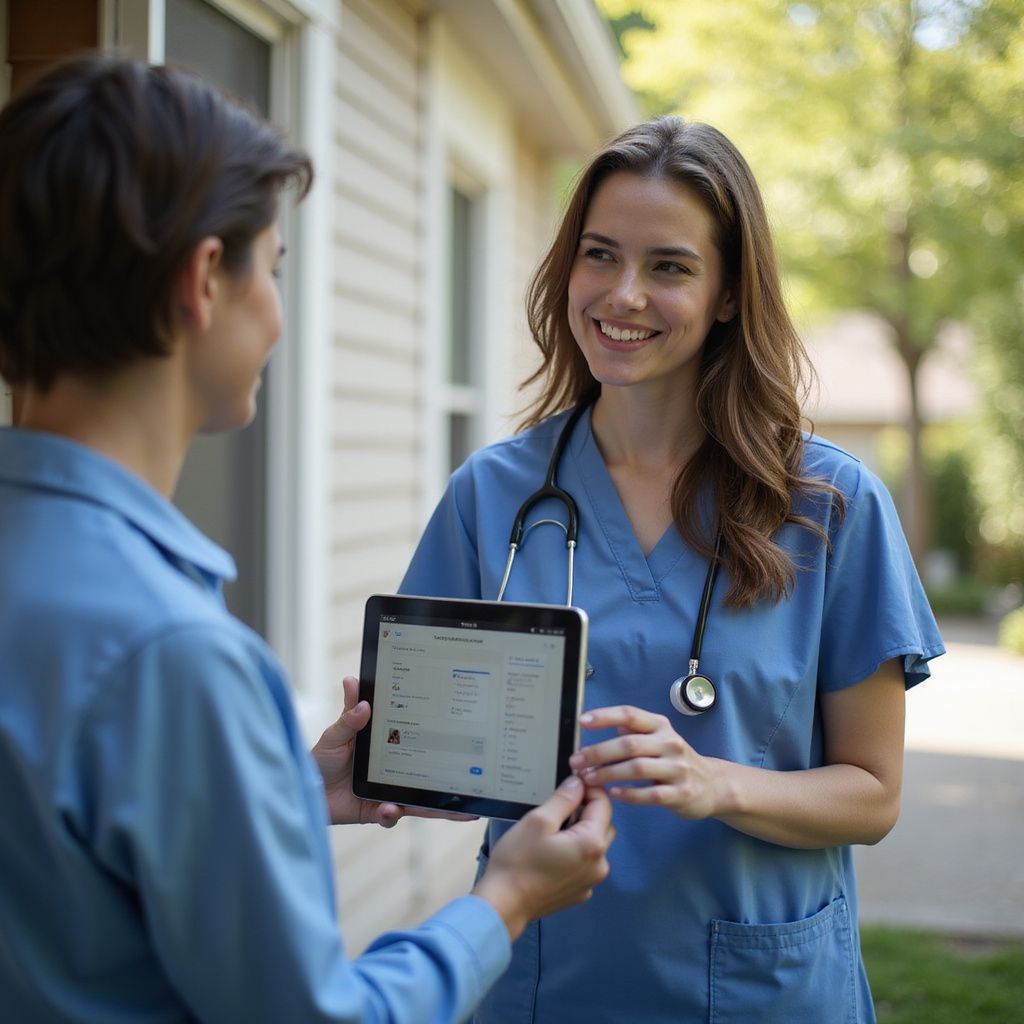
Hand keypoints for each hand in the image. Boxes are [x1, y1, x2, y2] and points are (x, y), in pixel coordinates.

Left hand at [312, 677, 478, 827]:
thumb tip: (353, 683)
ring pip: (420, 799)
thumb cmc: (320, 759)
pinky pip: (392, 816)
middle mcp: (394, 769)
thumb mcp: (336, 733)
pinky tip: (389, 808)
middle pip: (429, 773)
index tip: (460, 733)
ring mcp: (388, 790)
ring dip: (440, 806)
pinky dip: (392, 813)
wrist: (303, 789)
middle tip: (475, 781)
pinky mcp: (377, 811)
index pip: (418, 739)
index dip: (438, 739)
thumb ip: (348, 714)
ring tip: (462, 809)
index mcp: (389, 745)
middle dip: (453, 780)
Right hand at [472, 776, 614, 940]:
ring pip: (596, 845)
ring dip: (582, 831)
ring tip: (554, 829)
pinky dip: (576, 852)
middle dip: (587, 810)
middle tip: (560, 806)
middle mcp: (600, 864)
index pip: (603, 804)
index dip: (589, 788)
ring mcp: (591, 882)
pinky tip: (552, 853)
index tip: (570, 782)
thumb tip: (579, 782)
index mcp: (592, 843)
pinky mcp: (580, 893)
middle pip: (604, 825)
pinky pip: (586, 864)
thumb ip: (564, 798)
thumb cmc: (519, 859)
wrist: (504, 904)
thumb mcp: (539, 820)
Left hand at [571, 705, 723, 819]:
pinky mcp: (681, 793)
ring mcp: (677, 769)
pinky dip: (629, 794)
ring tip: (588, 778)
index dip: (605, 716)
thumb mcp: (657, 738)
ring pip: (637, 768)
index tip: (582, 721)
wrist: (712, 785)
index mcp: (660, 726)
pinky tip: (613, 794)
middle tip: (576, 760)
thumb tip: (604, 724)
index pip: (630, 714)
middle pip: (629, 744)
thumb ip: (633, 731)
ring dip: (608, 773)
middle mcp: (670, 743)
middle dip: (598, 752)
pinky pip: (650, 794)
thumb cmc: (675, 760)